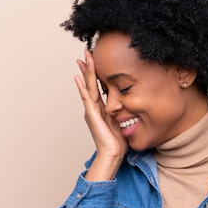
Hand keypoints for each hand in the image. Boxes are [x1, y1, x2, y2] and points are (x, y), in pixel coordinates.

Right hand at [74, 50, 127, 179]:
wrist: (113, 155)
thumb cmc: (117, 142)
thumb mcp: (122, 121)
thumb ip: (122, 112)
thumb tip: (130, 106)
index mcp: (101, 108)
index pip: (97, 86)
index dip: (95, 73)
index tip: (94, 60)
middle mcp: (94, 107)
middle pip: (90, 83)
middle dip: (88, 67)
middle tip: (85, 52)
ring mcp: (91, 111)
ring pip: (88, 87)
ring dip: (85, 72)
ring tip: (82, 59)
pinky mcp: (92, 115)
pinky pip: (86, 98)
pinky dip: (82, 88)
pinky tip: (77, 78)